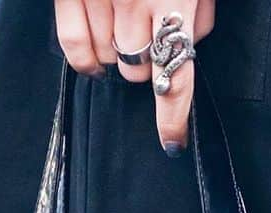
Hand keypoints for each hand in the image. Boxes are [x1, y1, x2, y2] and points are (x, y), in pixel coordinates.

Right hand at [53, 2, 215, 154]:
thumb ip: (197, 12)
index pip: (176, 77)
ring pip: (106, 59)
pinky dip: (84, 59)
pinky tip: (94, 63)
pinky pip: (73, 44)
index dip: (173, 117)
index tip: (172, 142)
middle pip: (136, 73)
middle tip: (145, 46)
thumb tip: (191, 47)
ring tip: (120, 34)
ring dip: (115, 57)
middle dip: (143, 69)